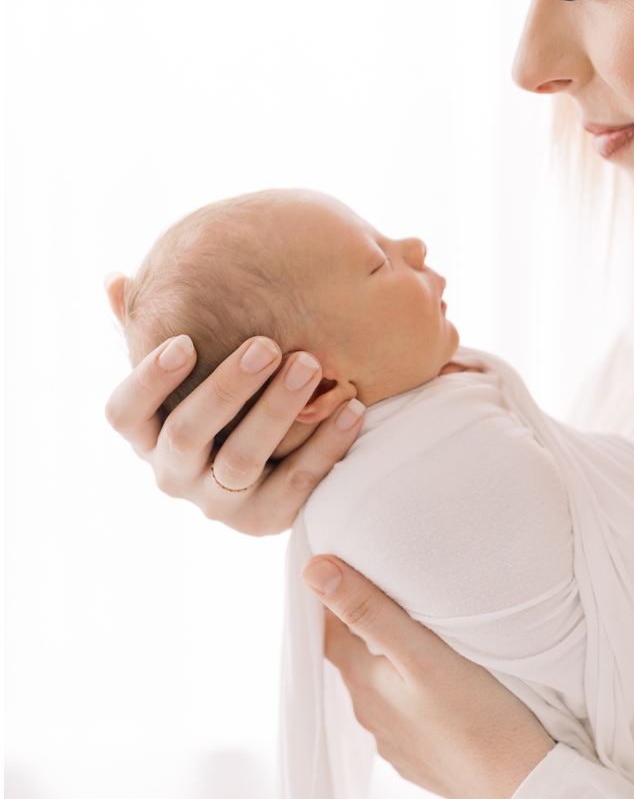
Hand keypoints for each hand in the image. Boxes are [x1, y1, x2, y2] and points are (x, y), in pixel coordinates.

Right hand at [102, 295, 364, 535]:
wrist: (271, 476)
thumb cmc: (221, 405)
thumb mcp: (187, 373)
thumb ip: (150, 332)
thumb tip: (115, 279)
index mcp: (146, 438)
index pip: (123, 414)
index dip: (148, 380)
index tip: (184, 342)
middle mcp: (173, 475)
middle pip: (187, 433)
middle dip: (227, 387)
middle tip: (267, 345)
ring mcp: (218, 502)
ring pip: (242, 459)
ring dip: (276, 410)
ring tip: (309, 365)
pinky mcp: (267, 519)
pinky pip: (298, 482)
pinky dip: (327, 443)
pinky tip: (353, 405)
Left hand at [304, 555, 553, 798]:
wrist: (518, 784)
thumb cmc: (477, 716)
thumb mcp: (423, 652)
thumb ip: (371, 612)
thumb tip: (314, 571)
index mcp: (364, 684)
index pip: (327, 633)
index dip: (332, 602)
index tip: (347, 570)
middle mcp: (370, 716)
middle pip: (356, 662)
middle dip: (366, 631)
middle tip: (391, 596)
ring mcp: (394, 744)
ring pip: (383, 693)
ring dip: (392, 669)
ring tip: (420, 644)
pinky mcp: (421, 761)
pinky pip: (407, 721)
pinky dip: (415, 701)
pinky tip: (441, 694)